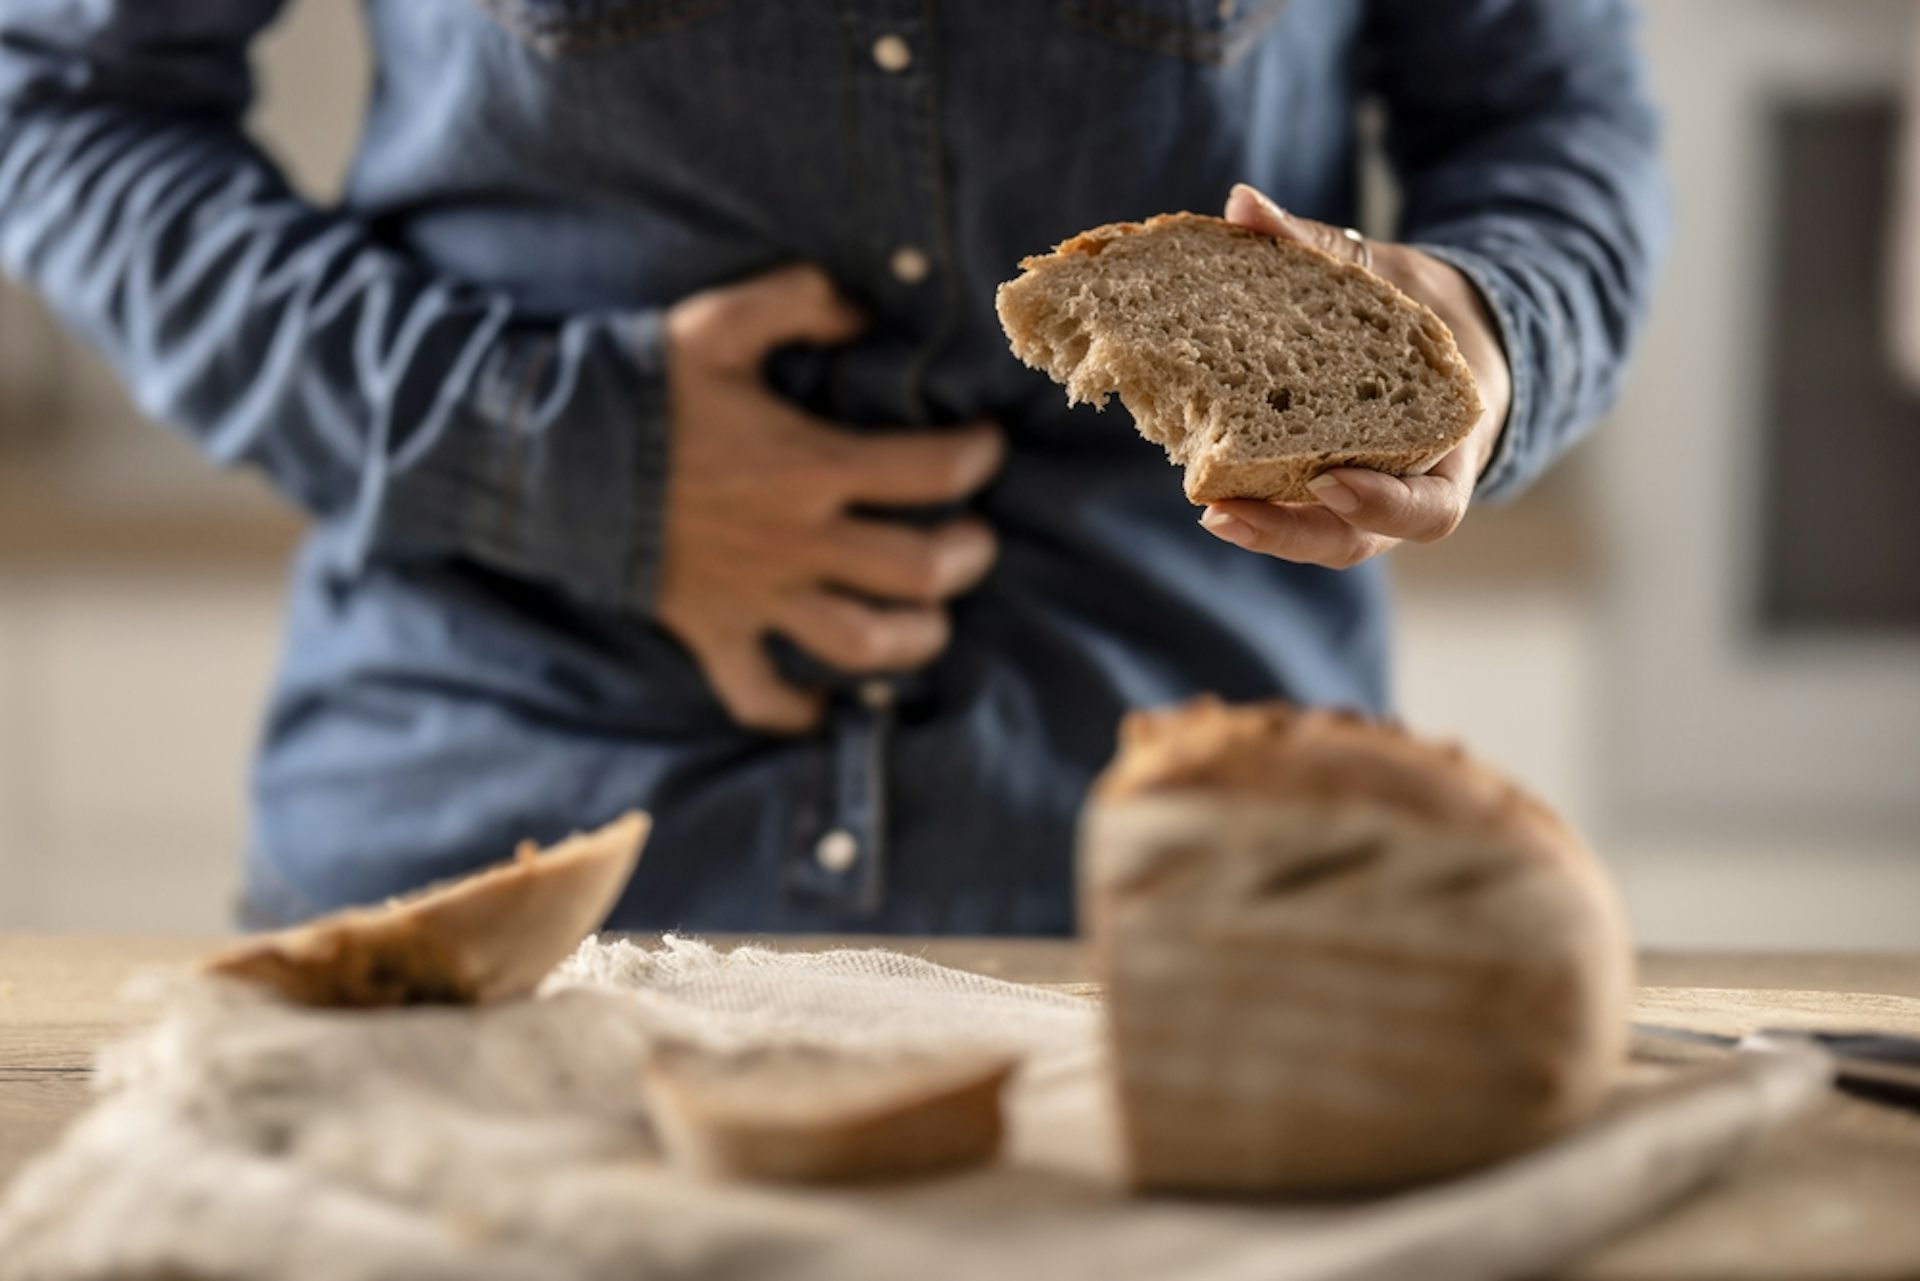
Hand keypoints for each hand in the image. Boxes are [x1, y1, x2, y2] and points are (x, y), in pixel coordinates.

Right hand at [659, 265, 1004, 732]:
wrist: (541, 455)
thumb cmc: (638, 386)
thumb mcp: (719, 321)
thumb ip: (800, 302)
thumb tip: (863, 311)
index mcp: (809, 464)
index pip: (933, 471)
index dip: (977, 456)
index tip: (984, 445)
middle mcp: (795, 540)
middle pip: (918, 571)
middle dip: (965, 556)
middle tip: (970, 538)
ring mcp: (756, 595)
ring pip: (861, 644)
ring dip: (913, 638)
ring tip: (929, 617)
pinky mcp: (712, 631)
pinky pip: (759, 696)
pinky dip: (797, 709)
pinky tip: (826, 701)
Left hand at [1197, 183, 1512, 569]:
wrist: (1443, 332)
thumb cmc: (1422, 308)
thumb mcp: (1388, 274)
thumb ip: (1319, 246)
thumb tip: (1242, 204)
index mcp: (1450, 448)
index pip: (1430, 509)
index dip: (1382, 503)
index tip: (1328, 480)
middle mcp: (1407, 486)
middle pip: (1356, 539)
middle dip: (1290, 533)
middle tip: (1222, 512)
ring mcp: (1363, 496)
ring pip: (1320, 535)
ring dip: (1263, 527)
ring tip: (1206, 509)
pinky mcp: (1322, 486)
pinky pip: (1294, 504)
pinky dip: (1252, 494)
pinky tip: (1200, 475)